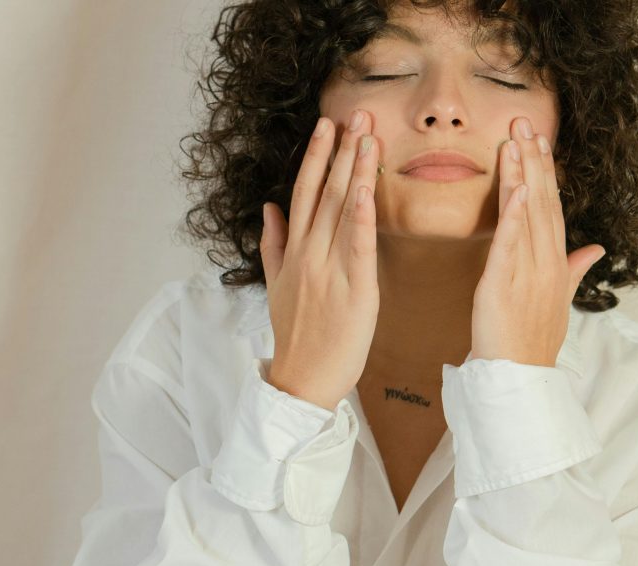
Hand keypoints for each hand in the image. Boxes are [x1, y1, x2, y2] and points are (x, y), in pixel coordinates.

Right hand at [259, 109, 381, 409]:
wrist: (302, 380)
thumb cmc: (297, 336)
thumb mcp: (276, 285)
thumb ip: (274, 244)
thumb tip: (270, 207)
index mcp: (293, 252)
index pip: (303, 193)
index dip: (314, 156)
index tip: (325, 125)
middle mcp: (308, 254)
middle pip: (323, 192)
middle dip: (339, 151)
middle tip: (356, 114)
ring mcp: (329, 270)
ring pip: (340, 211)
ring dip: (354, 170)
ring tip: (367, 137)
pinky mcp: (354, 290)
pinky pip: (356, 245)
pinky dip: (360, 216)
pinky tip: (364, 188)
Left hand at [470, 117, 606, 366]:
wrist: (519, 377)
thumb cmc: (533, 342)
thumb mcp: (559, 301)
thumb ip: (575, 270)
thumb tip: (595, 248)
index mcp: (556, 264)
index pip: (552, 208)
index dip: (547, 173)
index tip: (540, 140)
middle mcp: (546, 263)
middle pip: (543, 202)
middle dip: (535, 161)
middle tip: (524, 122)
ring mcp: (528, 272)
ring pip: (527, 215)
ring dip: (523, 175)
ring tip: (516, 140)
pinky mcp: (503, 285)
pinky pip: (509, 244)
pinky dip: (512, 215)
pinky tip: (512, 187)